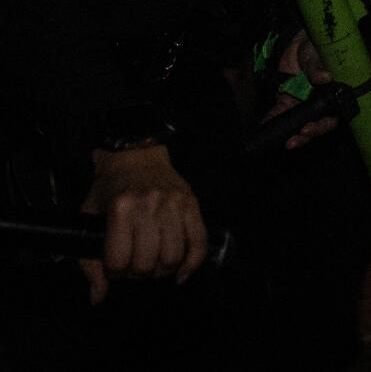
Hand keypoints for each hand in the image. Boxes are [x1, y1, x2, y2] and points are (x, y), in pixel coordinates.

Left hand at [79, 145, 205, 303]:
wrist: (136, 156)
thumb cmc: (110, 189)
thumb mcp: (89, 218)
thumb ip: (89, 261)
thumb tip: (97, 297)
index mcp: (120, 209)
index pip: (119, 262)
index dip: (115, 273)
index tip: (115, 268)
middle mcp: (149, 206)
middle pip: (146, 263)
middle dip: (138, 274)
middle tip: (134, 268)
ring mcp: (174, 204)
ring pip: (173, 256)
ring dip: (162, 271)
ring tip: (154, 267)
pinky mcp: (192, 203)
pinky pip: (199, 241)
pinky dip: (192, 263)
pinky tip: (181, 273)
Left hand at [262, 33, 338, 150]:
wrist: (300, 42)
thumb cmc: (317, 48)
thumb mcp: (320, 54)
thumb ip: (320, 66)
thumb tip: (324, 77)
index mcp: (333, 95)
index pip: (331, 116)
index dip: (322, 126)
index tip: (308, 128)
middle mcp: (320, 103)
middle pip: (315, 124)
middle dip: (305, 135)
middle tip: (295, 140)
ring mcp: (303, 103)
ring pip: (298, 123)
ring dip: (290, 133)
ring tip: (283, 140)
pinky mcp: (287, 100)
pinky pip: (280, 113)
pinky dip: (272, 120)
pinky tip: (265, 126)